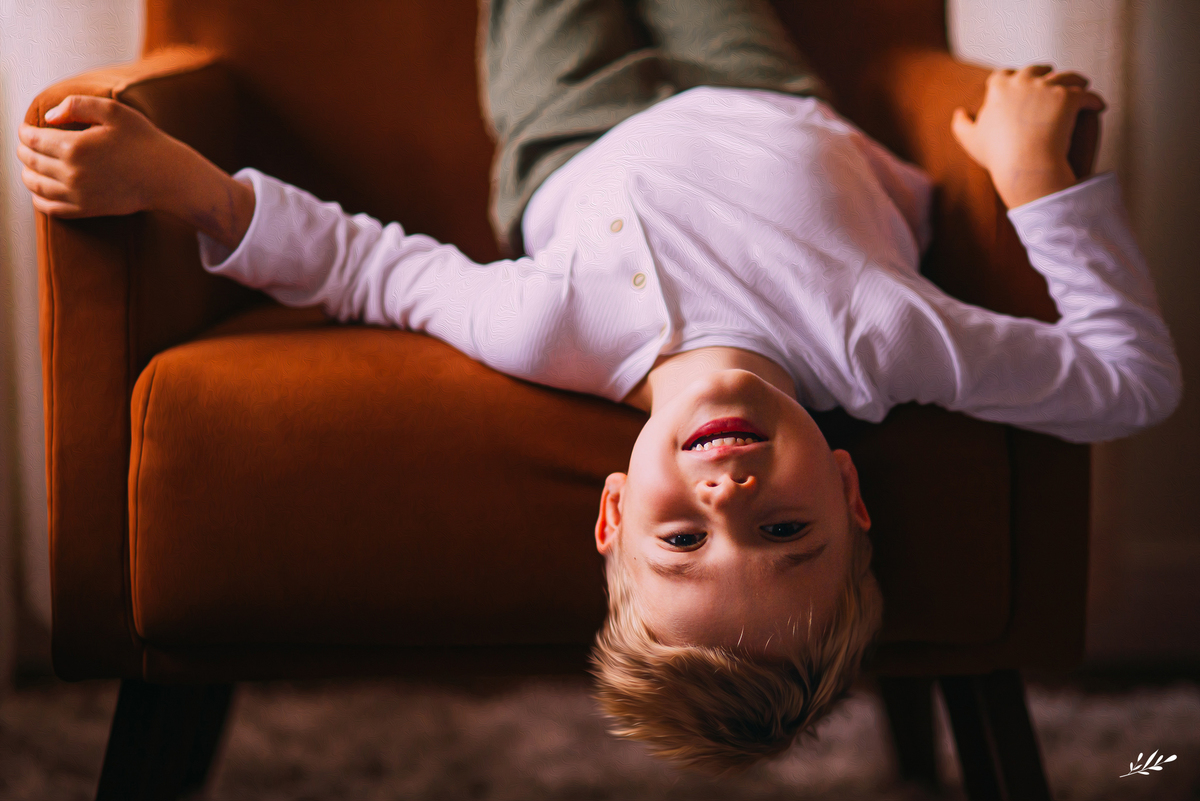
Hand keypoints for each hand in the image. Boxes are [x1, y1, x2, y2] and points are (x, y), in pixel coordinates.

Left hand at [17, 95, 175, 217]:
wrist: (166, 177)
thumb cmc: (143, 140)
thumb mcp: (113, 111)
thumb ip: (77, 105)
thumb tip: (49, 117)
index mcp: (74, 146)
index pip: (32, 139)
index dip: (24, 131)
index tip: (27, 128)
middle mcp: (71, 172)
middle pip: (30, 161)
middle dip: (24, 150)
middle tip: (26, 144)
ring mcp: (77, 194)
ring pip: (35, 184)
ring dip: (27, 172)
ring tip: (30, 165)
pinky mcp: (86, 209)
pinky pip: (50, 207)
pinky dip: (38, 199)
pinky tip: (39, 190)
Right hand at [951, 65, 1105, 207]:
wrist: (1025, 165)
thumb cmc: (998, 156)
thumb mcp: (972, 141)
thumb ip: (961, 125)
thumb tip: (959, 113)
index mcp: (999, 89)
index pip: (1003, 75)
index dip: (1012, 77)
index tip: (1018, 81)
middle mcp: (1023, 82)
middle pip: (1037, 69)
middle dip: (1046, 71)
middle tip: (1054, 79)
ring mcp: (1048, 88)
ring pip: (1067, 77)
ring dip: (1075, 80)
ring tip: (1082, 86)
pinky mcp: (1069, 97)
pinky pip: (1087, 95)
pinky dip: (1094, 100)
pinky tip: (1100, 106)